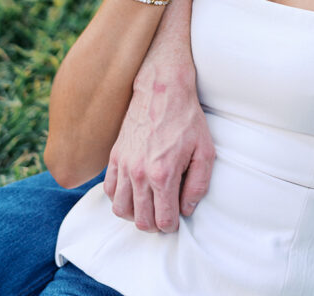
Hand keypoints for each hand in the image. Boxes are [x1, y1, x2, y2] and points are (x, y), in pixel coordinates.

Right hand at [104, 66, 214, 232]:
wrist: (163, 88)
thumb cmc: (187, 118)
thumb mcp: (205, 151)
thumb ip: (198, 185)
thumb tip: (186, 209)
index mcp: (163, 174)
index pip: (162, 220)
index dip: (171, 225)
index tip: (175, 218)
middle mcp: (139, 173)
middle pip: (140, 220)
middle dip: (154, 224)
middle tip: (164, 214)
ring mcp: (124, 164)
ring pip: (120, 209)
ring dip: (134, 214)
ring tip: (148, 205)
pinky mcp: (114, 155)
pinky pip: (108, 190)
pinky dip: (118, 197)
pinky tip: (133, 191)